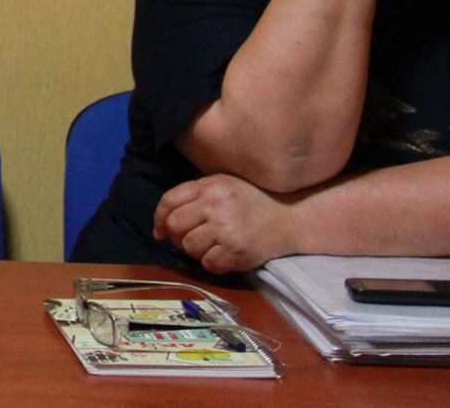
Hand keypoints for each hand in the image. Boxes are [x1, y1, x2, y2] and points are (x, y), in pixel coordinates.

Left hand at [153, 174, 297, 273]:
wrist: (290, 217)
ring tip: (211, 245)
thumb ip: (192, 197)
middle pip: (175, 226)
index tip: (161, 231)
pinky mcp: (237, 251)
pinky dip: (212, 262)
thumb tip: (160, 228)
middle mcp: (216, 205)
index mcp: (210, 186)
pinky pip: (208, 263)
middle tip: (191, 238)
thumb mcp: (221, 185)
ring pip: (189, 247)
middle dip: (177, 236)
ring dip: (195, 250)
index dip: (159, 218)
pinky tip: (224, 254)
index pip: (169, 201)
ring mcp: (226, 229)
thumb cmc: (251, 200)